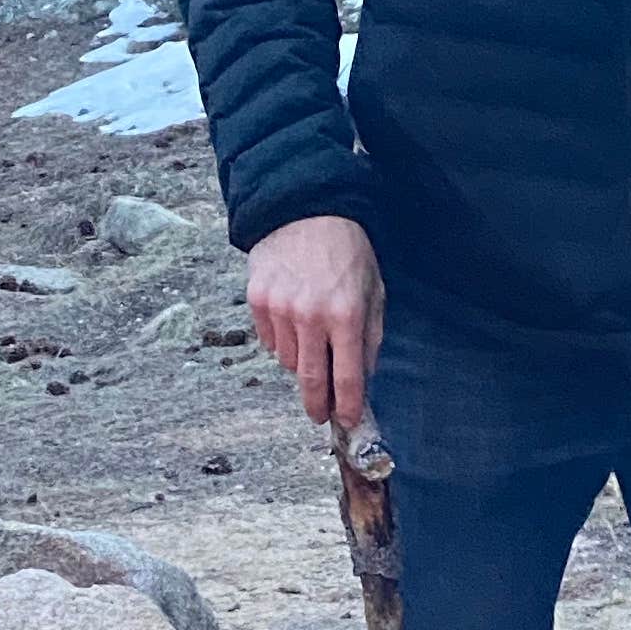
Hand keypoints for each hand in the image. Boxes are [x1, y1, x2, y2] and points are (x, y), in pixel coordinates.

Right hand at [246, 214, 384, 428]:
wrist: (304, 209)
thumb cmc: (346, 249)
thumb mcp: (373, 288)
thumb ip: (371, 335)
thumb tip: (363, 376)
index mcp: (345, 315)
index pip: (346, 377)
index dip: (347, 406)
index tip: (346, 420)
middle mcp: (310, 317)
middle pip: (310, 379)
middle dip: (317, 404)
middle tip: (320, 415)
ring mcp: (280, 309)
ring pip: (287, 361)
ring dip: (301, 363)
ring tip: (311, 342)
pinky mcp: (257, 301)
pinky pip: (269, 341)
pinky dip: (282, 341)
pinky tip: (293, 322)